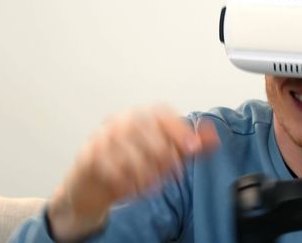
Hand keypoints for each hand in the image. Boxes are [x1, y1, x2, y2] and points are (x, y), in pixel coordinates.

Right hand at [48, 104, 218, 241]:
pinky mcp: (87, 155)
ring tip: (151, 185)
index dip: (179, 129)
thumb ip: (191, 146)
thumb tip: (214, 135)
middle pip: (150, 134)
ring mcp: (102, 136)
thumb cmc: (131, 166)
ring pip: (131, 154)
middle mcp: (120, 121)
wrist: (93, 187)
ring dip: (146, 174)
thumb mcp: (166, 156)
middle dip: (166, 159)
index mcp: (140, 116)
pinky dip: (126, 182)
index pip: (162, 113)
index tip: (193, 148)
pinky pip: (111, 168)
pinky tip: (132, 188)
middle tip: (171, 174)